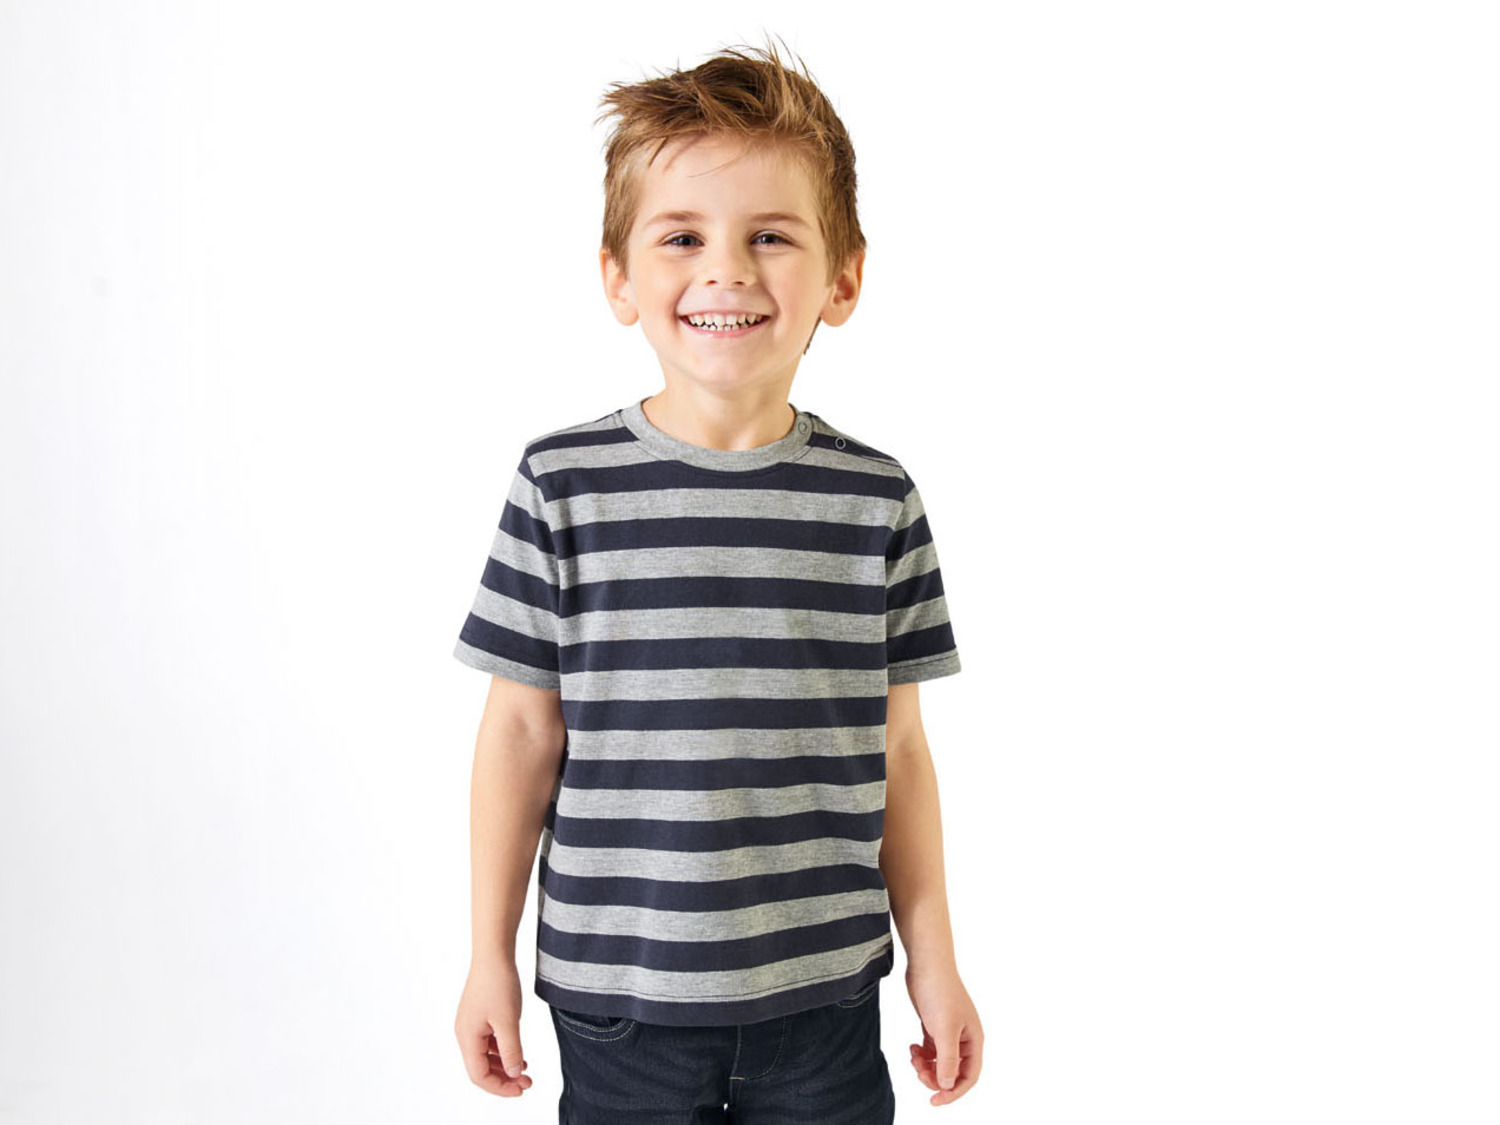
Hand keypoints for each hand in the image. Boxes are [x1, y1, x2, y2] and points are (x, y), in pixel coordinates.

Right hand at [455, 955, 532, 1097]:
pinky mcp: (478, 1016)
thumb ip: (512, 1050)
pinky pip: (487, 1042)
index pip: (479, 1075)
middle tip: (527, 1082)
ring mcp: (470, 1024)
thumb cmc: (498, 983)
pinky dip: (501, 1050)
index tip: (521, 1089)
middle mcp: (464, 1034)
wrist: (493, 954)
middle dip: (504, 1078)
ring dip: (504, 1065)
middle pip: (480, 1068)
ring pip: (484, 1056)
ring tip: (525, 1069)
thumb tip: (515, 1074)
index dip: (500, 1087)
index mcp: (467, 1038)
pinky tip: (517, 1051)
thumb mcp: (509, 1021)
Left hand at [903, 962, 982, 1105]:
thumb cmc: (939, 992)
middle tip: (918, 1072)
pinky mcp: (935, 1024)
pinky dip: (921, 1054)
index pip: (969, 1076)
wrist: (926, 964)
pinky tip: (912, 1048)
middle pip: (953, 1072)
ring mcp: (949, 1031)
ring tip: (913, 1059)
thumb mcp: (944, 1029)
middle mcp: (964, 1038)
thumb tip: (947, 1085)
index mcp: (974, 1040)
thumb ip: (948, 1059)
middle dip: (936, 1077)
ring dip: (927, 1066)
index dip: (953, 1092)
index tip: (934, 1100)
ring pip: (940, 1061)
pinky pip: (931, 1050)